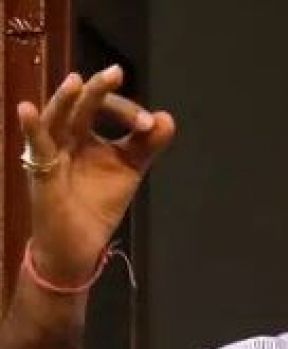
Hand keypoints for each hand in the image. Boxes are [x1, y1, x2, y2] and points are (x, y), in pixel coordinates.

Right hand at [16, 65, 175, 285]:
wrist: (80, 243)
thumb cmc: (98, 203)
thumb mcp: (129, 169)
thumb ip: (147, 144)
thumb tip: (167, 118)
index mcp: (85, 132)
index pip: (103, 109)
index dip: (127, 112)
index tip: (150, 125)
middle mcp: (66, 136)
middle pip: (80, 107)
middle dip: (98, 91)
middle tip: (115, 73)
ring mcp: (51, 151)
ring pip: (56, 119)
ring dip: (66, 101)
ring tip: (77, 81)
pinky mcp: (40, 170)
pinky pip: (34, 145)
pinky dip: (30, 127)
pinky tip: (27, 108)